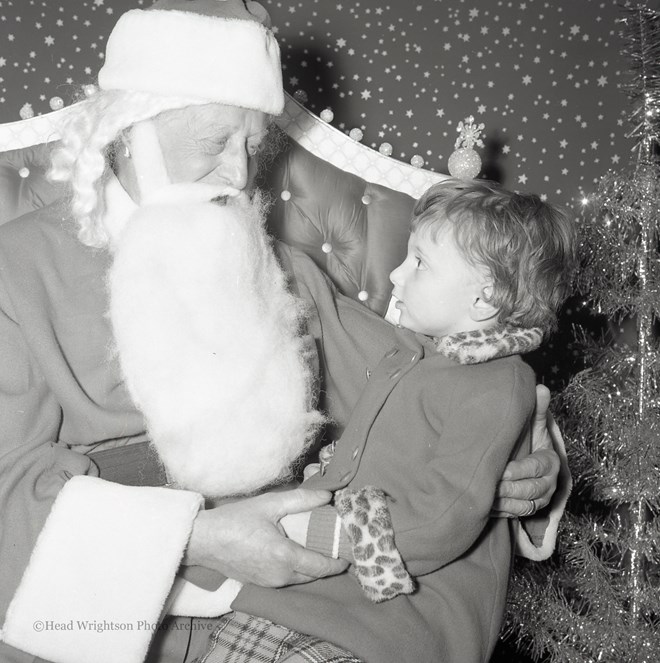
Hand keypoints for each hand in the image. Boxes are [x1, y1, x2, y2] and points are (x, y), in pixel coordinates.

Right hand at [183, 489, 347, 586]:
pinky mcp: (260, 584)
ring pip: (301, 578)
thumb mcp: (270, 503)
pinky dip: (297, 568)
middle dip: (328, 562)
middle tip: (336, 544)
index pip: (322, 566)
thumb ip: (302, 499)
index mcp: (285, 557)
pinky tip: (297, 551)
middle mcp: (280, 576)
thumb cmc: (235, 520)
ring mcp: (270, 583)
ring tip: (320, 545)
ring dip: (312, 566)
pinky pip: (287, 579)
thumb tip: (327, 496)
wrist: (203, 540)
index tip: (350, 552)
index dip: (339, 562)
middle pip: (314, 575)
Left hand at [492, 384, 559, 517]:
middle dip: (507, 488)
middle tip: (486, 484)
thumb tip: (541, 388)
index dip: (518, 471)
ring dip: (503, 502)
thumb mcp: (534, 425)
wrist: (533, 460)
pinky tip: (485, 505)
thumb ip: (537, 410)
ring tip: (484, 495)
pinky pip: (517, 515)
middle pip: (529, 490)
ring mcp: (540, 499)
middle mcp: (548, 484)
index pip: (535, 469)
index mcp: (550, 462)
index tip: (501, 469)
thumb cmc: (531, 440)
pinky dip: (502, 512)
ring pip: (523, 506)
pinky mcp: (530, 509)